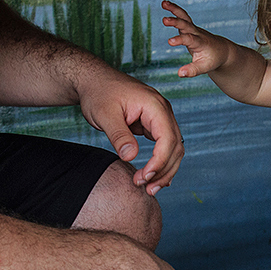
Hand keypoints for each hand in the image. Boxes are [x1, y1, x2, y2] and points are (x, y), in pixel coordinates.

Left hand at [78, 71, 183, 194]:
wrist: (94, 81)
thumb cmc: (99, 93)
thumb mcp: (105, 114)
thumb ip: (119, 135)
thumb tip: (131, 156)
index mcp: (155, 106)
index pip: (168, 139)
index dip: (159, 161)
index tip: (144, 177)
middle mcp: (163, 111)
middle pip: (176, 147)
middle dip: (164, 170)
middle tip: (145, 188)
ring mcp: (161, 118)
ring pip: (174, 149)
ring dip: (165, 170)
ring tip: (149, 187)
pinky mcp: (154, 124)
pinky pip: (165, 146)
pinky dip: (161, 162)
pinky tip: (154, 177)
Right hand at [162, 0, 234, 77]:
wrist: (221, 50)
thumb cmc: (212, 59)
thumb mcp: (204, 68)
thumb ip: (192, 70)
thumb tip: (180, 74)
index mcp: (200, 43)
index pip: (190, 40)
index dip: (180, 40)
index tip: (170, 42)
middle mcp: (197, 33)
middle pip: (186, 25)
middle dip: (176, 22)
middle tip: (164, 20)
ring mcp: (194, 28)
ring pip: (184, 17)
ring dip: (174, 9)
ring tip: (163, 3)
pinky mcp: (190, 27)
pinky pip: (182, 16)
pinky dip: (174, 10)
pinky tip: (165, 4)